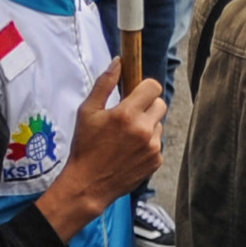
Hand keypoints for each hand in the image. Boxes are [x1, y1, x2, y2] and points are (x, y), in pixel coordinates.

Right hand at [37, 73, 165, 236]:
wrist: (89, 184)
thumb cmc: (85, 146)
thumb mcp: (87, 111)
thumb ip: (104, 84)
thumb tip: (118, 62)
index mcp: (127, 114)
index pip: (153, 86)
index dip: (144, 86)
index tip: (135, 92)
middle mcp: (144, 130)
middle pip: (160, 103)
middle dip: (147, 105)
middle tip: (130, 114)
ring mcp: (152, 147)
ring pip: (159, 124)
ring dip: (147, 125)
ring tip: (126, 136)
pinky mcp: (156, 161)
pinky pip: (157, 143)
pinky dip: (147, 144)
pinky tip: (129, 150)